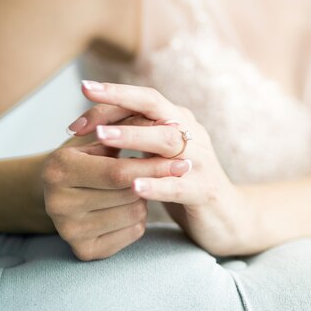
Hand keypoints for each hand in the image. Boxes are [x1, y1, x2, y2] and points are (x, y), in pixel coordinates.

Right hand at [41, 133, 186, 260]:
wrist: (60, 191)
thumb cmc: (89, 157)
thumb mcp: (101, 138)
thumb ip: (132, 131)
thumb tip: (174, 127)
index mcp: (59, 169)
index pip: (118, 172)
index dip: (152, 167)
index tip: (182, 160)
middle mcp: (58, 203)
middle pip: (128, 194)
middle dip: (149, 182)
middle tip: (150, 173)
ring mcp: (69, 230)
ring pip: (134, 214)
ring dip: (144, 199)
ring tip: (132, 188)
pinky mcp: (84, 250)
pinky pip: (132, 233)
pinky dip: (139, 218)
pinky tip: (126, 207)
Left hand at [68, 80, 245, 256]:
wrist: (229, 217)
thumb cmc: (183, 182)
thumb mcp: (159, 155)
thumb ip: (137, 136)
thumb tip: (93, 122)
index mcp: (178, 122)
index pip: (144, 99)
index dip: (112, 96)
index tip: (82, 93)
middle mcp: (191, 133)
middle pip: (155, 107)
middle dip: (120, 98)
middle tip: (86, 92)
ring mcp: (200, 160)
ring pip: (167, 140)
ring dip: (133, 136)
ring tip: (103, 137)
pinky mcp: (205, 190)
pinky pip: (179, 185)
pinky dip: (157, 184)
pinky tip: (134, 186)